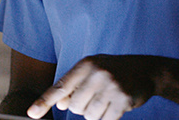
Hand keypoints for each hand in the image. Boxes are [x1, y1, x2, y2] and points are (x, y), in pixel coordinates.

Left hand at [27, 55, 161, 119]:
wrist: (146, 70)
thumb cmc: (114, 71)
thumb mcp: (93, 72)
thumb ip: (74, 86)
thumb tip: (60, 105)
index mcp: (86, 64)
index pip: (61, 86)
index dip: (45, 101)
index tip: (32, 113)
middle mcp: (97, 73)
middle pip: (75, 107)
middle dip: (83, 107)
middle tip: (97, 96)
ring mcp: (111, 86)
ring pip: (89, 115)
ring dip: (96, 113)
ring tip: (108, 100)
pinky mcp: (123, 99)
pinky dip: (109, 117)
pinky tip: (117, 105)